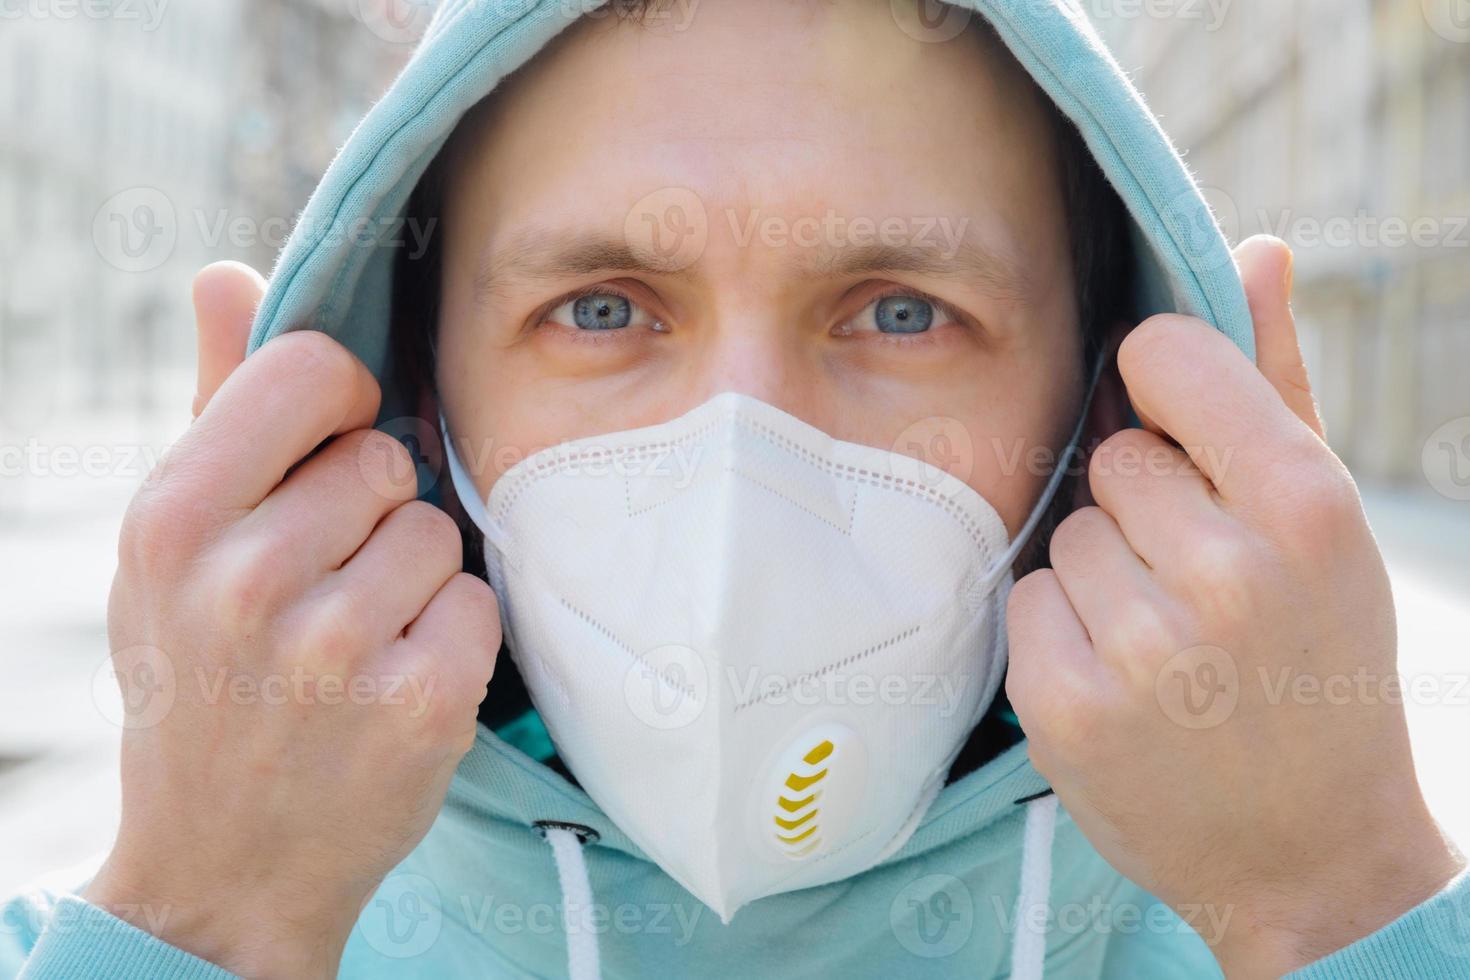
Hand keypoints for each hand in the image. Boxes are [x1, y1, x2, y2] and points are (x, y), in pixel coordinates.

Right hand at [84, 263, 499, 978]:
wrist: (224, 867)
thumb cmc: (200, 684)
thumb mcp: (170, 551)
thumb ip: (212, 404)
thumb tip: (224, 270)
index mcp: (171, 518)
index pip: (311, 368)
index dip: (339, 404)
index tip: (328, 453)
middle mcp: (244, 579)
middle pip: (386, 458)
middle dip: (369, 514)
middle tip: (318, 591)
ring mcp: (334, 648)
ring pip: (437, 531)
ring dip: (411, 581)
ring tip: (349, 646)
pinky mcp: (418, 704)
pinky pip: (477, 602)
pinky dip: (450, 639)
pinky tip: (393, 686)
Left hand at [1006, 236, 1464, 976]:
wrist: (1311, 849)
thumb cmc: (1319, 662)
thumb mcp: (1328, 522)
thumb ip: (1279, 381)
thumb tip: (1254, 250)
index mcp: (1306, 505)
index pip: (1165, 359)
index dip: (1158, 386)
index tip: (1173, 426)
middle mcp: (1227, 572)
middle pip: (1111, 457)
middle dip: (1142, 508)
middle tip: (1196, 581)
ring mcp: (1144, 648)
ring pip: (1064, 533)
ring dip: (1101, 575)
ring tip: (1167, 639)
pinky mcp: (1068, 706)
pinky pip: (1026, 602)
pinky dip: (1059, 632)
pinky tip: (1121, 678)